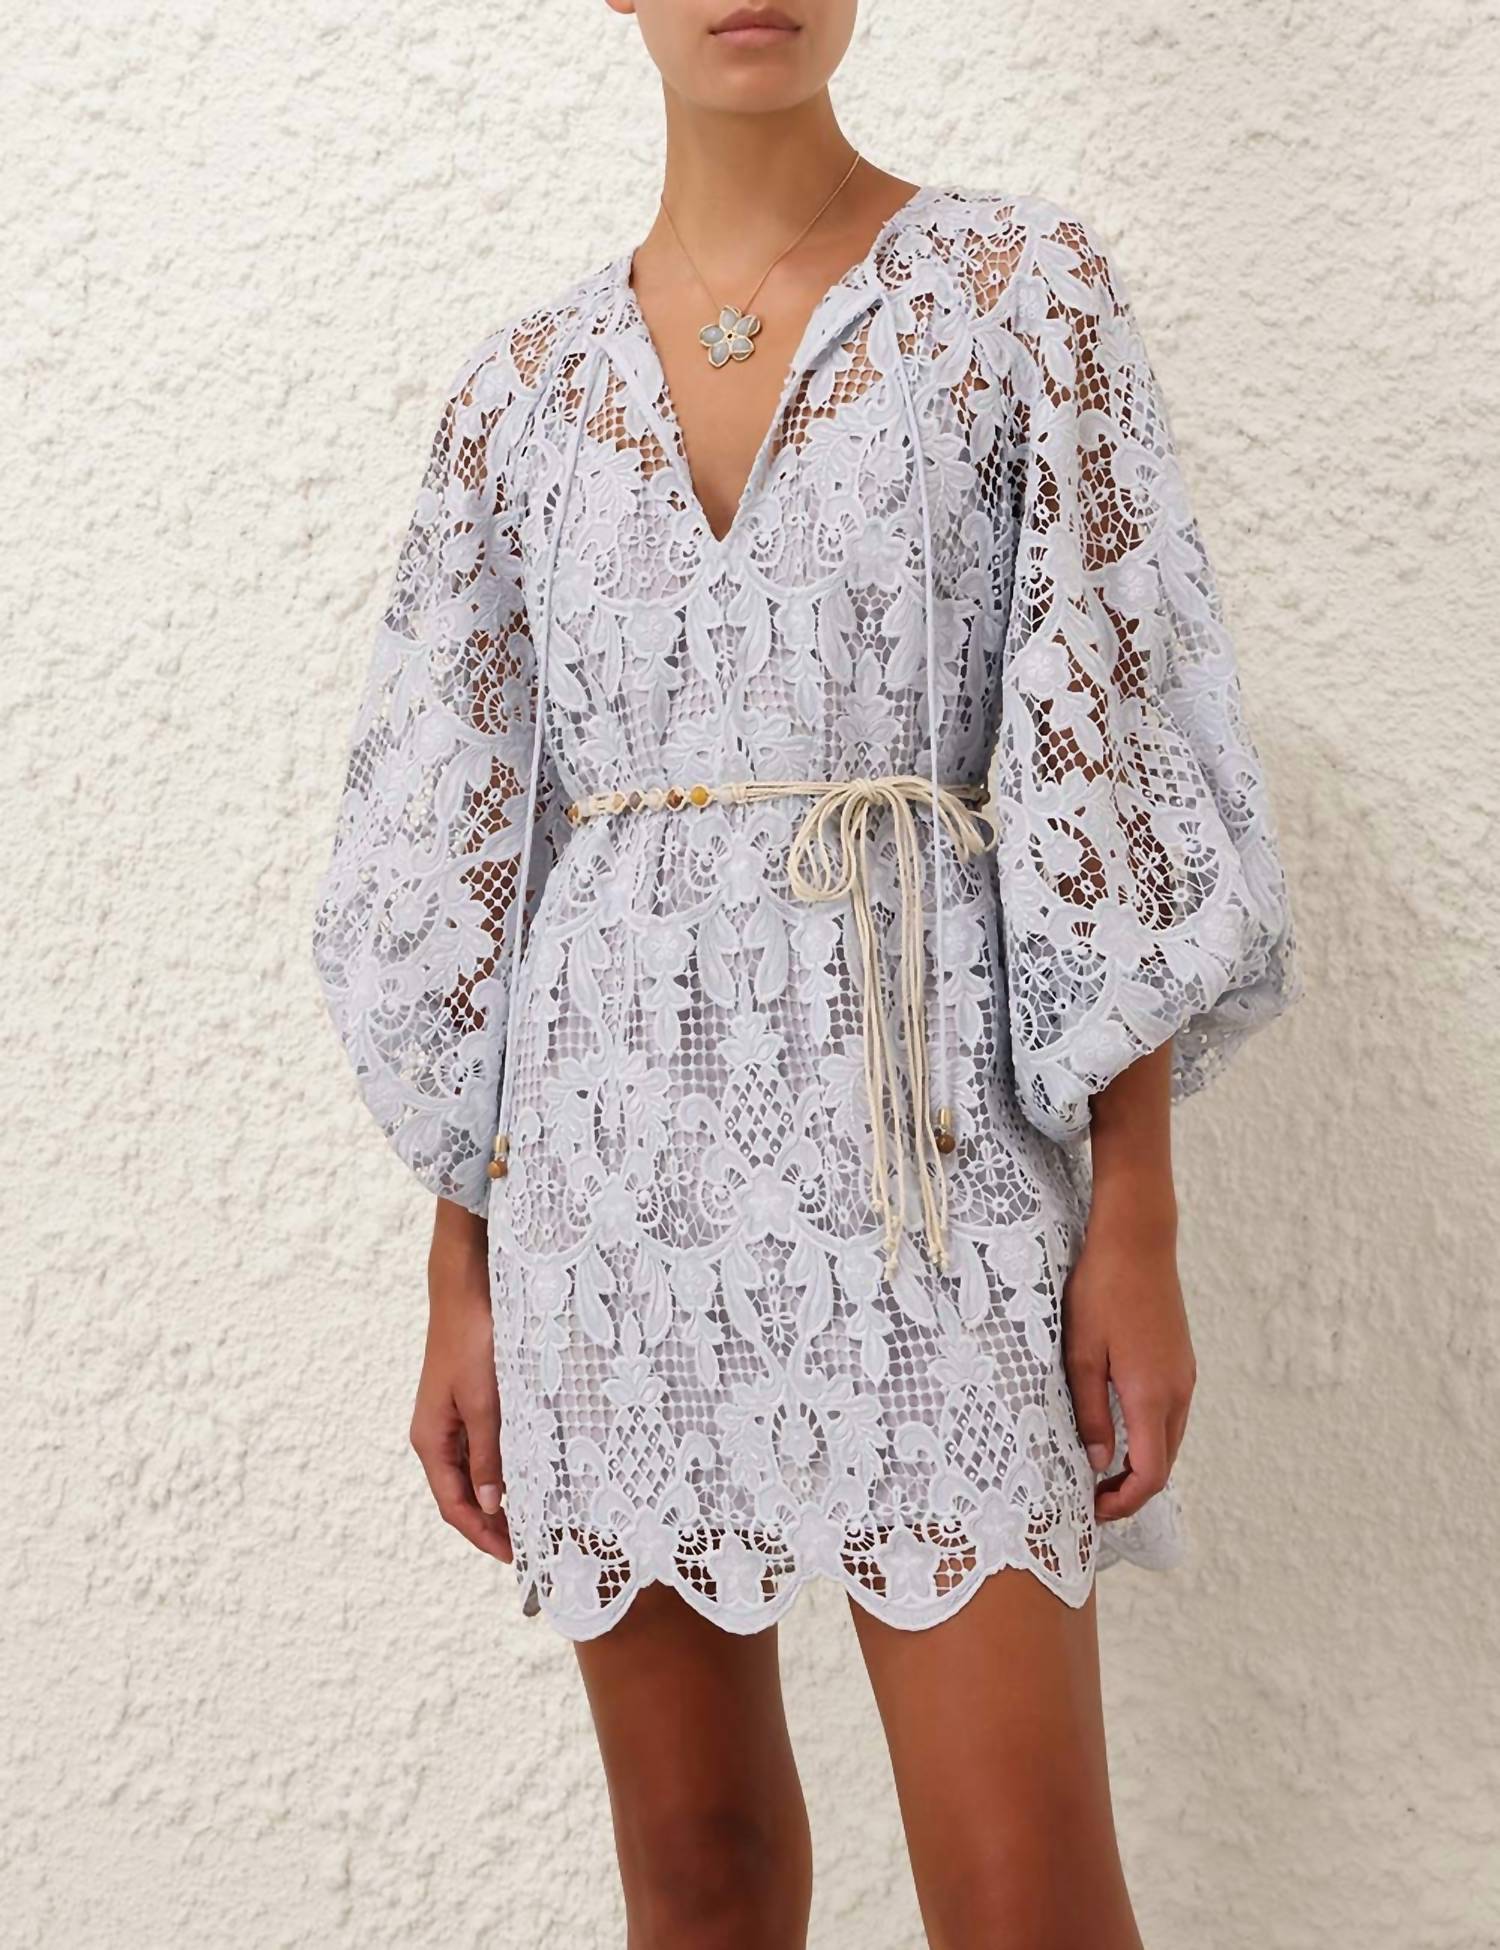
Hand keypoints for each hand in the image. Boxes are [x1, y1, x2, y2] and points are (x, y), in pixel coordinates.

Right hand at [408, 1204, 511, 1560]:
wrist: (465, 1289)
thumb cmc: (471, 1341)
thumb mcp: (485, 1402)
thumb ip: (488, 1454)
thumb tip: (491, 1505)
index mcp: (431, 1440)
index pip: (454, 1505)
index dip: (482, 1535)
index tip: (514, 1558)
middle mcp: (436, 1435)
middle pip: (461, 1495)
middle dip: (491, 1524)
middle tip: (528, 1547)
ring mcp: (452, 1420)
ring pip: (474, 1474)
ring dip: (499, 1499)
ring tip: (532, 1520)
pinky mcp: (469, 1404)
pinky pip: (483, 1449)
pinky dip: (502, 1470)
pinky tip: (527, 1476)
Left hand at [1063, 1205, 1195, 1524]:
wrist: (1138, 1241)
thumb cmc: (1103, 1291)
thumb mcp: (1082, 1354)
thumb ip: (1091, 1413)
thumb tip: (1098, 1462)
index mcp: (1152, 1395)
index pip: (1150, 1474)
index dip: (1124, 1502)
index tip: (1094, 1510)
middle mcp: (1178, 1392)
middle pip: (1164, 1463)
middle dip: (1133, 1490)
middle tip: (1093, 1497)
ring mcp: (1184, 1375)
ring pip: (1170, 1439)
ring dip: (1142, 1463)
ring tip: (1102, 1469)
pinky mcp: (1181, 1360)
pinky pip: (1171, 1414)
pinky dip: (1150, 1435)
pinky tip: (1121, 1429)